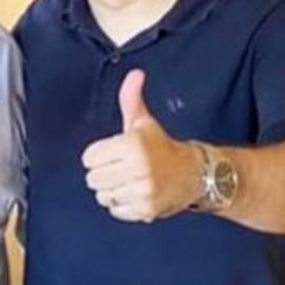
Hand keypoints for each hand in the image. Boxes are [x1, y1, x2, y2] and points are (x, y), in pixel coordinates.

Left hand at [81, 69, 199, 221]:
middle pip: (92, 178)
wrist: (195, 174)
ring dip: (112, 190)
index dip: (99, 155)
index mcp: (132, 144)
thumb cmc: (162, 147)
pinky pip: (114, 210)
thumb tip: (134, 74)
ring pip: (102, 195)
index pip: (89, 157)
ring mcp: (142, 191)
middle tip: (123, 168)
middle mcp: (138, 168)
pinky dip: (122, 204)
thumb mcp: (144, 123)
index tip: (115, 153)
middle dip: (103, 173)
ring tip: (130, 181)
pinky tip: (136, 193)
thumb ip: (131, 100)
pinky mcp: (145, 210)